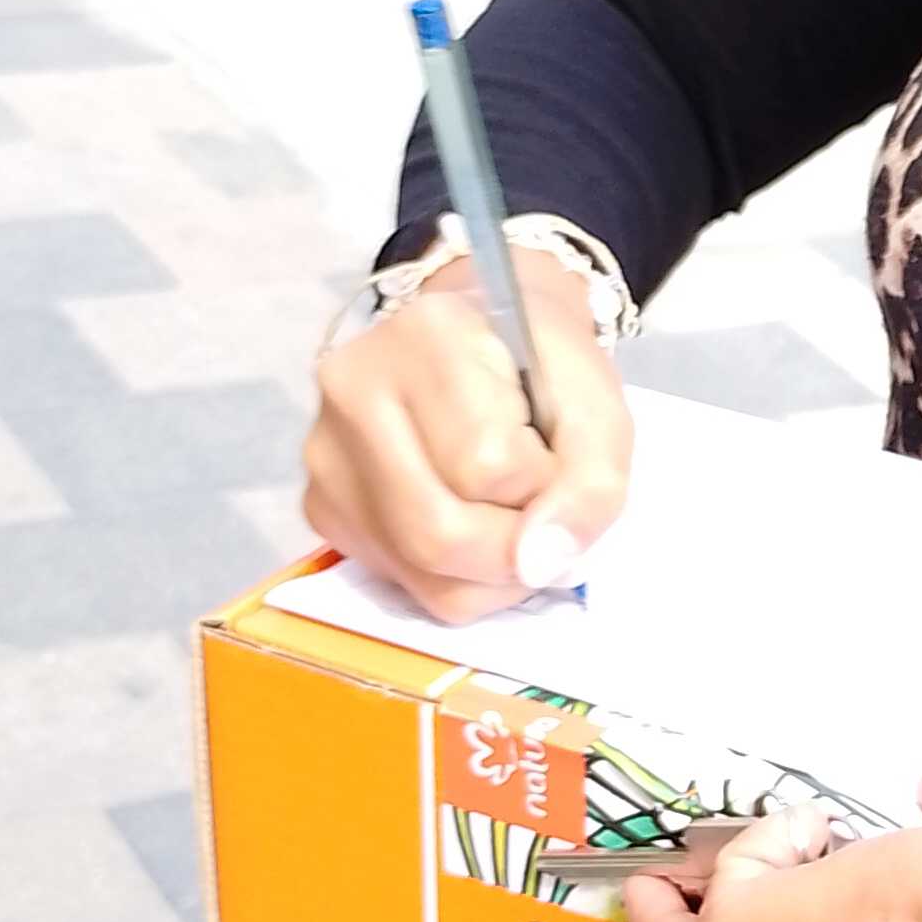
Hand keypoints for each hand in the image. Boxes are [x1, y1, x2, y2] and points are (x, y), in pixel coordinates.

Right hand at [302, 246, 633, 623]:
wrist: (490, 343)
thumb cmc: (545, 370)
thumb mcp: (598, 409)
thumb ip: (592, 481)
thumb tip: (542, 561)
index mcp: (427, 335)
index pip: (486, 464)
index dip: (541, 480)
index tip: (548, 449)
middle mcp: (353, 390)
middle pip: (439, 534)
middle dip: (516, 546)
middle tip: (540, 505)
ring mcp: (326, 454)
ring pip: (425, 575)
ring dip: (495, 570)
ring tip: (510, 513)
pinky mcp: (323, 507)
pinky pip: (406, 586)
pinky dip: (462, 577)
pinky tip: (471, 520)